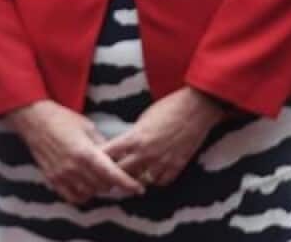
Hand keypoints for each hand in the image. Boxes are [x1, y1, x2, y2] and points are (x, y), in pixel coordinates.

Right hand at [4, 100, 144, 204]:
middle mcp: (74, 167)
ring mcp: (62, 175)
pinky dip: (83, 195)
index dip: (127, 184)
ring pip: (89, 193)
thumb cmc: (61, 119)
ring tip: (101, 179)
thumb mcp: (87, 126)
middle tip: (118, 177)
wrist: (34, 120)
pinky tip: (86, 186)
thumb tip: (116, 156)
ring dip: (99, 189)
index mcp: (85, 152)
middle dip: (114, 183)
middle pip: (102, 186)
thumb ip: (102, 144)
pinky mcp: (52, 178)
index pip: (112, 175)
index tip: (138, 188)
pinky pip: (72, 196)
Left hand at [102, 87, 225, 186]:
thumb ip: (133, 135)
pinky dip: (155, 181)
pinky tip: (152, 176)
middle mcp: (146, 153)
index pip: (109, 153)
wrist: (195, 109)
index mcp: (134, 138)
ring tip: (130, 178)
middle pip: (121, 172)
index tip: (95, 160)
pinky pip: (161, 182)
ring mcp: (162, 161)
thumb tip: (125, 145)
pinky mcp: (177, 166)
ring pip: (141, 181)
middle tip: (109, 175)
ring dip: (134, 179)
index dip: (100, 158)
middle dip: (113, 173)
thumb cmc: (168, 107)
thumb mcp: (144, 118)